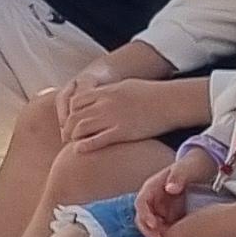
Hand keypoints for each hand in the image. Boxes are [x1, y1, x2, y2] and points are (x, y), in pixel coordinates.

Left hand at [60, 74, 185, 155]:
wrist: (169, 101)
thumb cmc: (150, 93)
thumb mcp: (124, 86)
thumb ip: (108, 91)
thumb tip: (100, 96)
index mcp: (105, 91)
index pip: (75, 101)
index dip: (69, 113)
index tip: (70, 122)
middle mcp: (105, 103)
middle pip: (75, 116)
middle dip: (68, 128)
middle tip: (66, 137)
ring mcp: (112, 117)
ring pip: (81, 128)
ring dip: (74, 137)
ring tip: (73, 144)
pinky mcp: (122, 131)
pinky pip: (97, 140)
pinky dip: (84, 145)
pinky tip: (79, 150)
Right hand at [132, 144, 217, 236]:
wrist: (204, 168)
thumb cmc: (193, 165)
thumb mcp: (187, 168)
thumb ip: (178, 177)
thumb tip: (169, 188)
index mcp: (152, 186)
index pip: (141, 202)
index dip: (144, 214)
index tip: (154, 224)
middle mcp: (153, 198)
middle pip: (143, 217)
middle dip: (148, 230)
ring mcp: (161, 207)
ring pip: (152, 225)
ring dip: (156, 235)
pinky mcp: (170, 215)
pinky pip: (164, 228)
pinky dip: (166, 236)